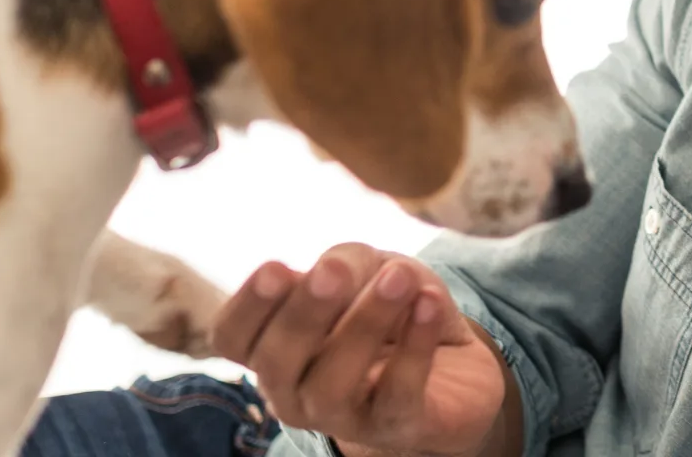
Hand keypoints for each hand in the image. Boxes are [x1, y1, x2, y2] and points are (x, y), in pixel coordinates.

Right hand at [212, 243, 519, 456]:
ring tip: (399, 278)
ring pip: (333, 383)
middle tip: (334, 269)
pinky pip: (397, 393)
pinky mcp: (395, 428)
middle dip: (304, 313)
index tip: (277, 267)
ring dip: (365, 323)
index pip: (232, 338)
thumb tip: (332, 269)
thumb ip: (345, 264)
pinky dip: (414, 347)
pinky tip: (428, 304)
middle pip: (276, 362)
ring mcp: (341, 418)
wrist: (460, 367)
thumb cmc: (391, 313)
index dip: (248, 307)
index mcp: (272, 350)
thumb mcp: (365, 271)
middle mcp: (293, 392)